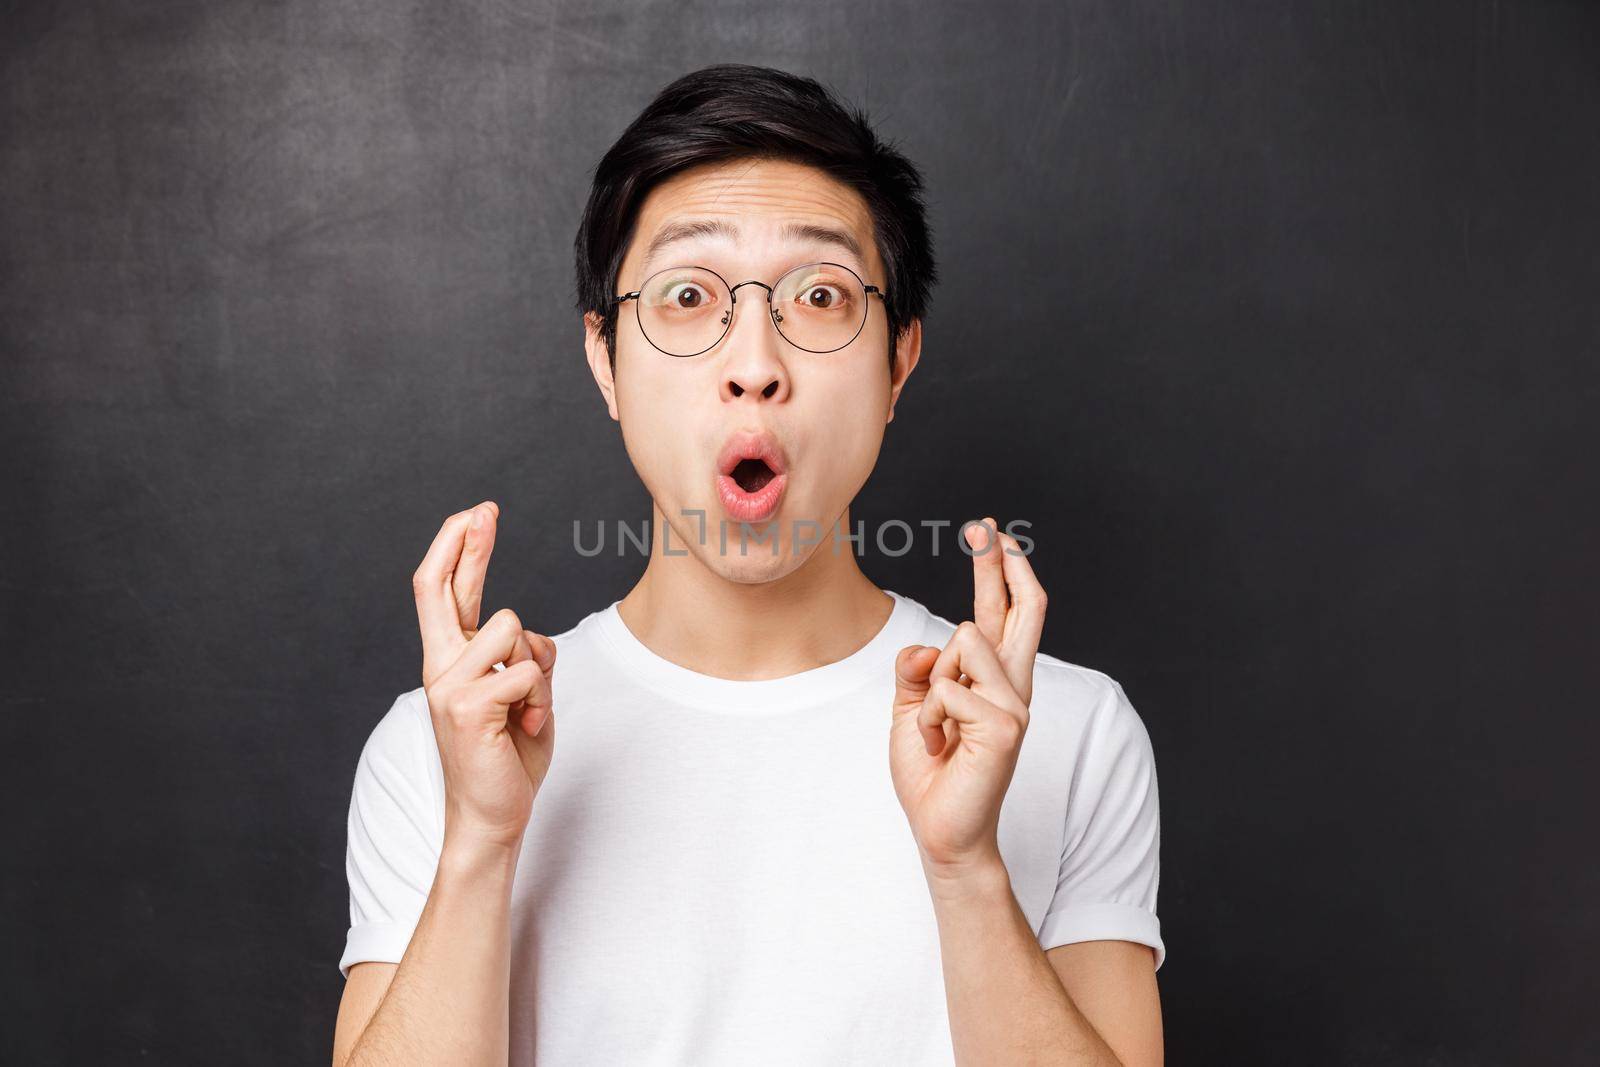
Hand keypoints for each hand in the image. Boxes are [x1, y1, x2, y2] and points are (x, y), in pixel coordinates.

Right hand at [413, 501, 556, 852]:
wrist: (494, 814)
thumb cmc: (510, 754)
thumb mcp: (523, 694)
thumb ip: (521, 658)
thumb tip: (530, 637)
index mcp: (451, 661)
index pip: (445, 593)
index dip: (459, 549)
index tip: (476, 514)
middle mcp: (440, 667)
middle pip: (442, 588)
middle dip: (466, 543)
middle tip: (484, 508)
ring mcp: (448, 686)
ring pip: (513, 629)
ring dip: (537, 667)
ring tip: (526, 710)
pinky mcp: (467, 707)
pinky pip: (526, 671)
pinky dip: (540, 698)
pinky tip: (526, 727)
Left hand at [889, 518, 1046, 881]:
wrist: (942, 831)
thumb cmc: (930, 774)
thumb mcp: (911, 710)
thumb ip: (917, 671)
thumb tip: (925, 648)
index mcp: (993, 682)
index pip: (1003, 616)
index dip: (1001, 574)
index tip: (994, 536)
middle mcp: (1012, 688)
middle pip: (1017, 610)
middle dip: (997, 563)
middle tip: (984, 524)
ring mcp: (1013, 705)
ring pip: (960, 642)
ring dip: (929, 686)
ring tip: (934, 732)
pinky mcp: (1005, 725)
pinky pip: (944, 687)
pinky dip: (925, 718)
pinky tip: (937, 748)